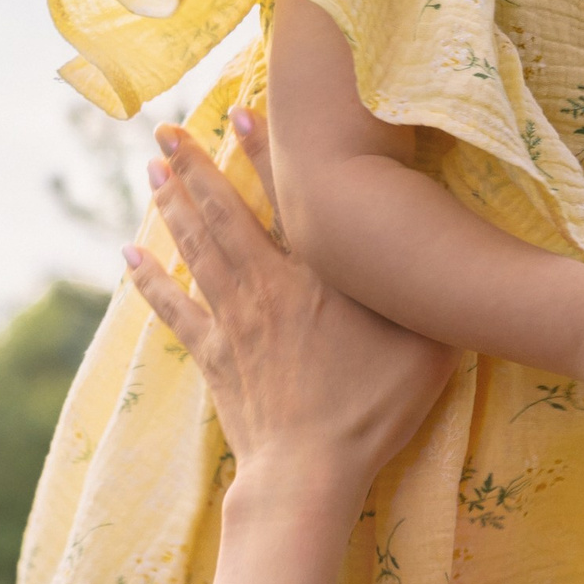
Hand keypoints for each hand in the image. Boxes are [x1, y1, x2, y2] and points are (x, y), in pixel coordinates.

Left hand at [126, 110, 452, 492]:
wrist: (310, 472)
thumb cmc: (374, 412)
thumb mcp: (428, 350)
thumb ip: (432, 300)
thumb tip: (453, 258)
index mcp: (318, 278)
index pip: (287, 200)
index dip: (265, 152)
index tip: (239, 110)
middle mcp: (268, 287)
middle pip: (224, 213)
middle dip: (194, 165)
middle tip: (168, 129)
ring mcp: (235, 323)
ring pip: (196, 250)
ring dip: (172, 205)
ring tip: (152, 168)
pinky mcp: (215, 360)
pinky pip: (176, 311)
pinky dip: (150, 282)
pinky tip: (130, 255)